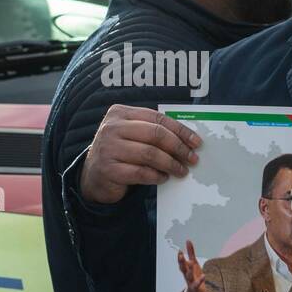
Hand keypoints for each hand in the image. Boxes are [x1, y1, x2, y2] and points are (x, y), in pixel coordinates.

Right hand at [79, 104, 200, 204]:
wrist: (94, 175)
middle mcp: (112, 128)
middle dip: (179, 147)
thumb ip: (153, 132)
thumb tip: (189, 141)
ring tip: (181, 171)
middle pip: (155, 134)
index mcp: (120, 113)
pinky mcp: (108, 169)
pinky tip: (164, 178)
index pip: (158, 118)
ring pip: (150, 154)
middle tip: (192, 159)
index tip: (197, 142)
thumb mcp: (133, 135)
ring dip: (171, 164)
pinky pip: (140, 172)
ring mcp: (108, 148)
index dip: (181, 130)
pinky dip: (157, 176)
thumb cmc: (122, 152)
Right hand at [177, 239, 205, 291]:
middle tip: (180, 255)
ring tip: (191, 264)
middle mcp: (188, 276)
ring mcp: (191, 283)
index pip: (182, 263)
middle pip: (183, 269)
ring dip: (189, 270)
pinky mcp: (196, 288)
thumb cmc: (194, 277)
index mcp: (187, 270)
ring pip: (188, 276)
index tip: (180, 251)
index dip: (181, 258)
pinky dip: (200, 280)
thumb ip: (191, 253)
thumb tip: (188, 241)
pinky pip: (197, 284)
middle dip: (181, 262)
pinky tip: (203, 276)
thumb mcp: (194, 264)